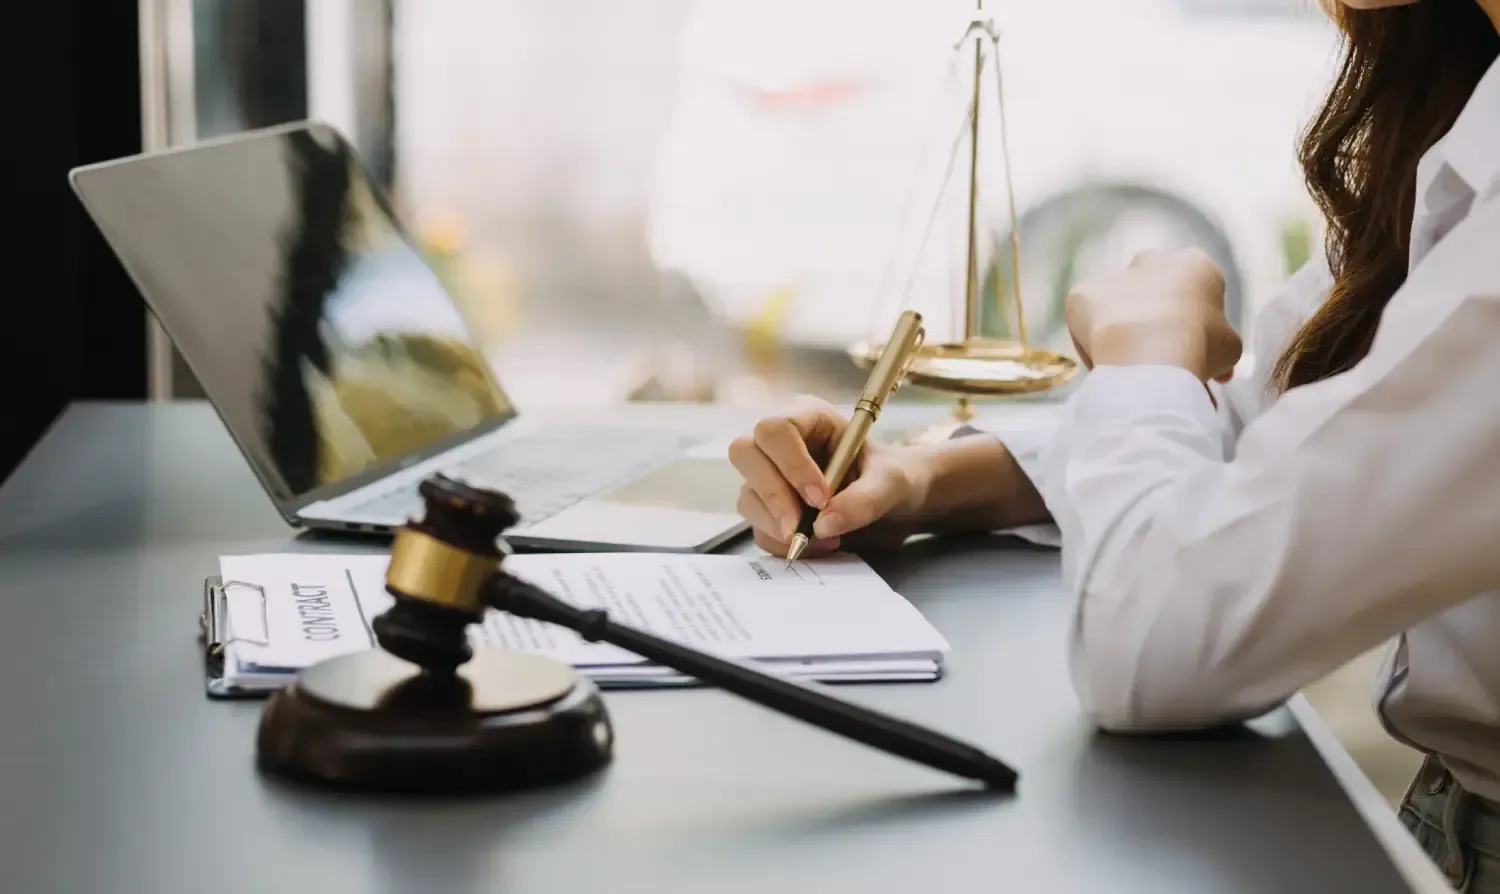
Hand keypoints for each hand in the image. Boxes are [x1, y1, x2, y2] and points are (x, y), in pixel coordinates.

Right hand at [728, 396, 928, 557]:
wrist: (896, 504)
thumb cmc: (894, 478)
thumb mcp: (893, 483)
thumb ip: (864, 499)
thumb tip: (823, 524)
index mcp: (809, 417)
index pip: (776, 429)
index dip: (791, 464)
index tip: (820, 498)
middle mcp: (781, 442)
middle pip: (745, 453)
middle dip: (771, 495)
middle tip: (799, 528)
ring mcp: (770, 475)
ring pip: (746, 495)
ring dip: (776, 524)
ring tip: (824, 540)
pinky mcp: (769, 508)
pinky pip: (757, 527)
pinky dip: (781, 543)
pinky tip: (817, 545)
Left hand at [1065, 248, 1241, 382]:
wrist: (1150, 354)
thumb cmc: (1200, 347)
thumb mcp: (1229, 349)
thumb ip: (1219, 346)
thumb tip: (1217, 367)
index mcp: (1194, 265)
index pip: (1197, 293)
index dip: (1196, 326)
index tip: (1194, 353)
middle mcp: (1152, 261)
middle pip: (1155, 292)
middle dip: (1158, 321)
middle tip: (1161, 359)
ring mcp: (1114, 276)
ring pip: (1120, 306)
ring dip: (1125, 330)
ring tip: (1131, 367)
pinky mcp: (1082, 294)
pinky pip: (1089, 321)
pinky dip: (1094, 340)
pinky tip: (1105, 361)